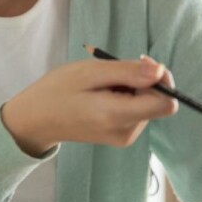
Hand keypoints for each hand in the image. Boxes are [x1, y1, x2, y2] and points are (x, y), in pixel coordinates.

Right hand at [1, 56, 177, 155]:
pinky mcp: (122, 136)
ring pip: (149, 104)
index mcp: (118, 117)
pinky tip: (104, 94)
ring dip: (133, 88)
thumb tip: (161, 70)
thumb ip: (128, 72)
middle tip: (113, 71)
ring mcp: (125, 137)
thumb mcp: (91, 72)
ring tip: (103, 84)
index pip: (166, 103)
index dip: (162, 80)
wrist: (35, 120)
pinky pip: (138, 110)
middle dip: (144, 81)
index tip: (142, 64)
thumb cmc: (58, 91)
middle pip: (158, 102)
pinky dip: (127, 97)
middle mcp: (127, 132)